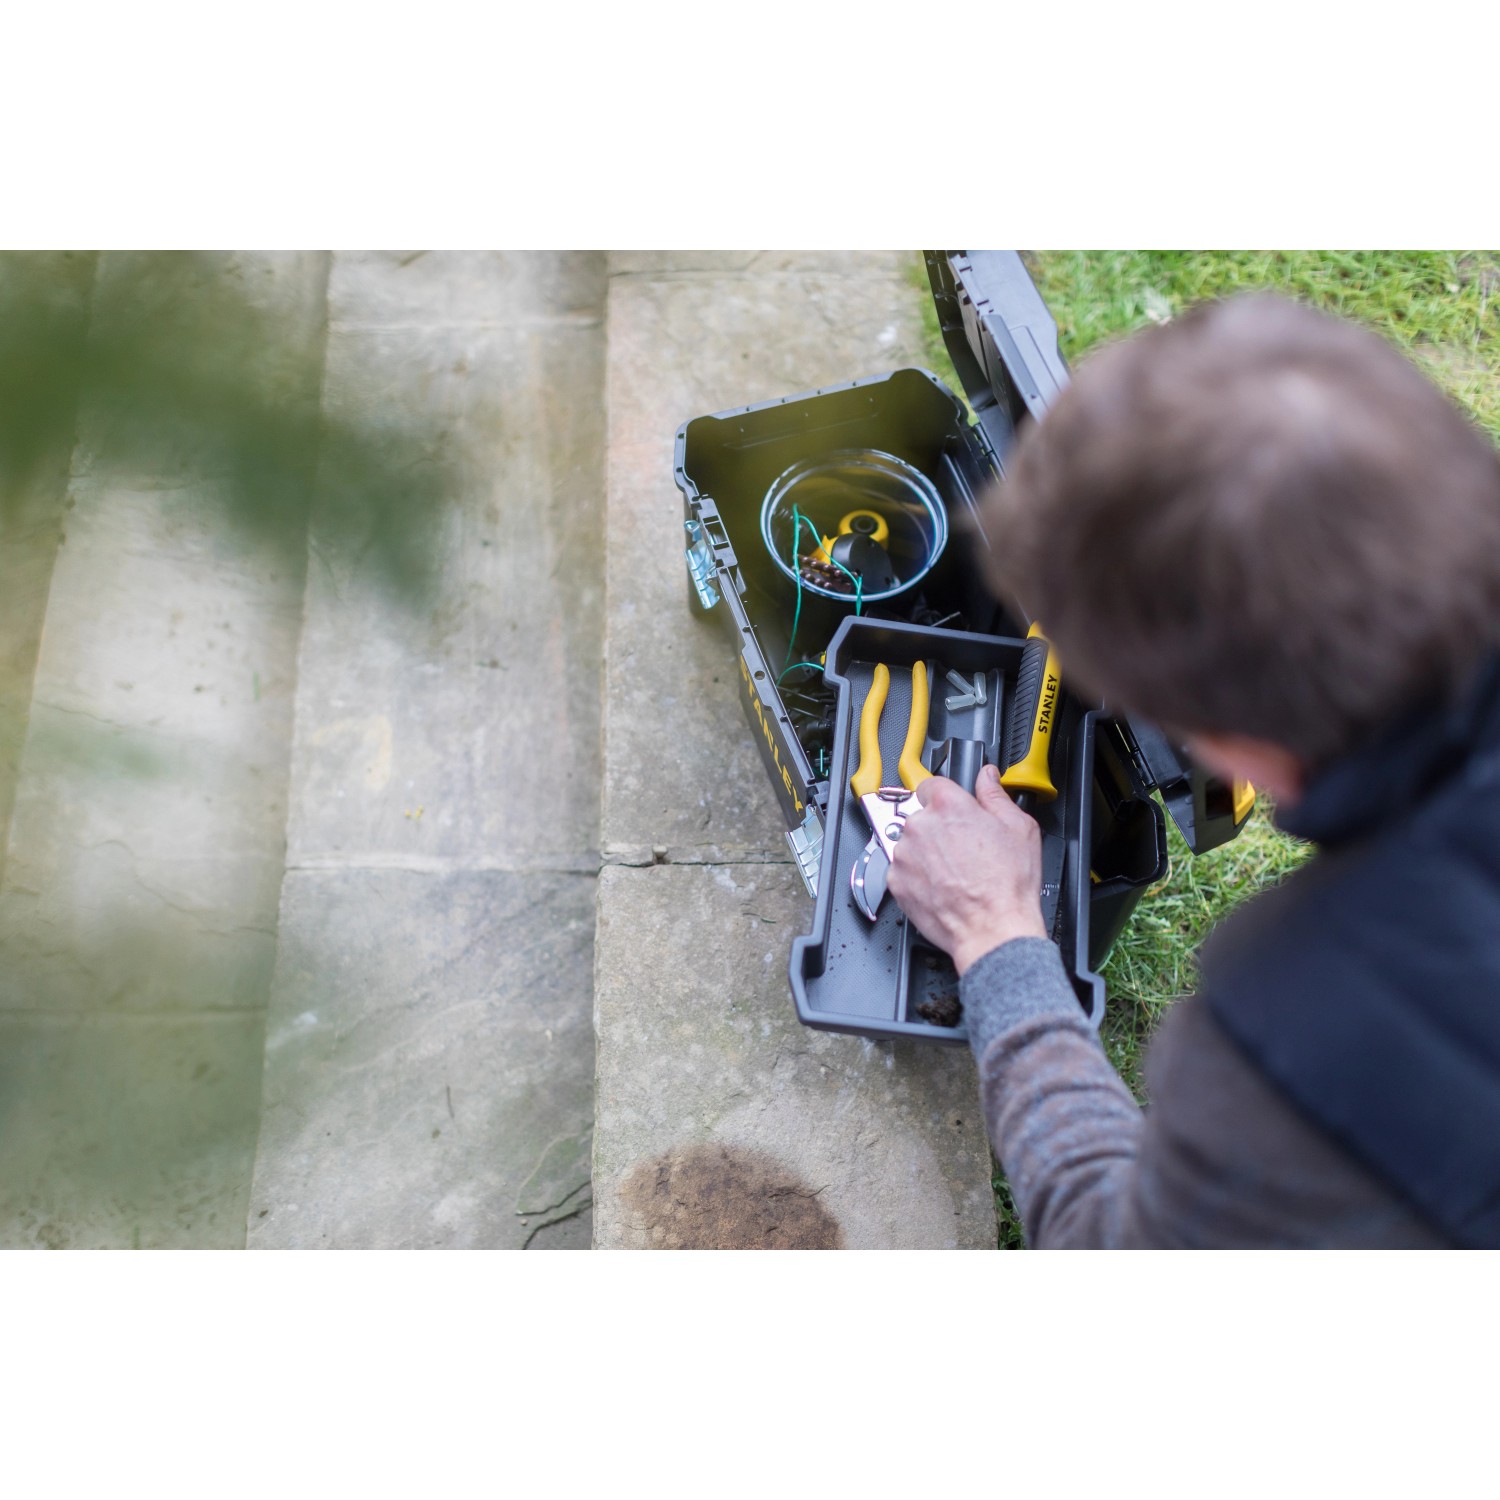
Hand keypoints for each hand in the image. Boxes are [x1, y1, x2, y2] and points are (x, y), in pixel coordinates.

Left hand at [886, 763, 1045, 974]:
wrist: (992, 929)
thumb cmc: (1006, 885)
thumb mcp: (1019, 828)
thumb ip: (996, 795)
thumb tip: (987, 778)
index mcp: (948, 806)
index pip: (933, 784)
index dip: (947, 798)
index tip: (954, 810)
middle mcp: (920, 826)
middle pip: (921, 816)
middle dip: (939, 828)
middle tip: (963, 848)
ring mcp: (904, 855)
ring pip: (910, 844)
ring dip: (926, 853)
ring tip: (954, 872)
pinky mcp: (895, 882)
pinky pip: (903, 870)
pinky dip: (917, 876)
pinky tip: (942, 886)